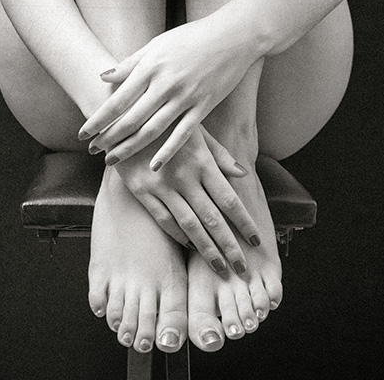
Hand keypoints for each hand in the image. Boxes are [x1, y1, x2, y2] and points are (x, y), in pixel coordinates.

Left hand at [79, 15, 258, 167]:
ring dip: (130, 148)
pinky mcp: (203, 106)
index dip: (98, 120)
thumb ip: (131, 63)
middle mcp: (165, 83)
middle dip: (108, 138)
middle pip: (130, 119)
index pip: (117, 100)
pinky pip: (183, 134)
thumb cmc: (191, 37)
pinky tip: (154, 167)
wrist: (232, 35)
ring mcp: (185, 97)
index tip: (83, 134)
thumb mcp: (157, 44)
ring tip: (113, 160)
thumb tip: (104, 76)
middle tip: (93, 152)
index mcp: (151, 66)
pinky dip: (167, 152)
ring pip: (152, 130)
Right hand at [113, 126, 259, 273]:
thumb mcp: (196, 130)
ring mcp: (162, 186)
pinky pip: (163, 219)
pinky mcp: (142, 191)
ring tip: (220, 269)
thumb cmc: (168, 122)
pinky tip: (190, 247)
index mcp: (202, 161)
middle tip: (242, 268)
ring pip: (189, 225)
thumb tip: (243, 174)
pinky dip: (178, 235)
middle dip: (229, 246)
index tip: (256, 241)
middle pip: (212, 218)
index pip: (229, 199)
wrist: (128, 115)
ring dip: (207, 249)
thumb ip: (220, 154)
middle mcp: (184, 176)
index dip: (244, 222)